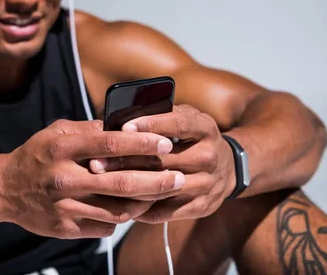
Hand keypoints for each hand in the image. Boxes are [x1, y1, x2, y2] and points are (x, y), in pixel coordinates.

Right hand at [0, 119, 184, 238]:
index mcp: (62, 148)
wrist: (5, 189)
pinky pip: (104, 227)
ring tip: (163, 194)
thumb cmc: (37, 155)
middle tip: (180, 177)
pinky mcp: (65, 228)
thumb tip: (124, 126)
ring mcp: (64, 207)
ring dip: (145, 203)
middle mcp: (63, 178)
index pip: (110, 143)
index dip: (142, 144)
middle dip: (156, 181)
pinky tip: (132, 208)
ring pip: (117, 210)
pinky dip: (122, 217)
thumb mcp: (56, 132)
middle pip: (120, 182)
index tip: (166, 143)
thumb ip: (88, 128)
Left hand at [89, 105, 235, 222]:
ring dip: (129, 187)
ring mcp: (208, 184)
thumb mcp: (187, 118)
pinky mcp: (202, 207)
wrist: (230, 168)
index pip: (178, 124)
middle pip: (164, 160)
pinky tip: (118, 202)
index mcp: (205, 128)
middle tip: (96, 162)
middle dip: (126, 161)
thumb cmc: (194, 137)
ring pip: (161, 188)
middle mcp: (210, 156)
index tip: (123, 128)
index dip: (150, 125)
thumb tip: (122, 117)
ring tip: (101, 183)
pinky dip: (141, 209)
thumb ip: (162, 115)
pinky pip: (166, 212)